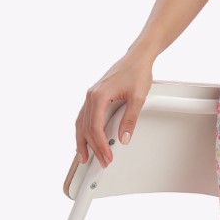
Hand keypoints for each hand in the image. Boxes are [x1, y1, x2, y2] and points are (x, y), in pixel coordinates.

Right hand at [74, 54, 154, 169]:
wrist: (137, 57)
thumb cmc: (137, 72)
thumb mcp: (138, 98)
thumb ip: (130, 120)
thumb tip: (124, 138)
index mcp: (99, 96)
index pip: (95, 127)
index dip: (100, 145)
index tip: (107, 156)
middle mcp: (91, 96)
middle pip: (85, 127)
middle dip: (92, 147)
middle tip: (101, 161)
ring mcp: (91, 95)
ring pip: (81, 122)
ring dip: (82, 140)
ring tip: (84, 156)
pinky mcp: (94, 96)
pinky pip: (84, 116)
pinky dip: (83, 129)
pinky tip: (85, 138)